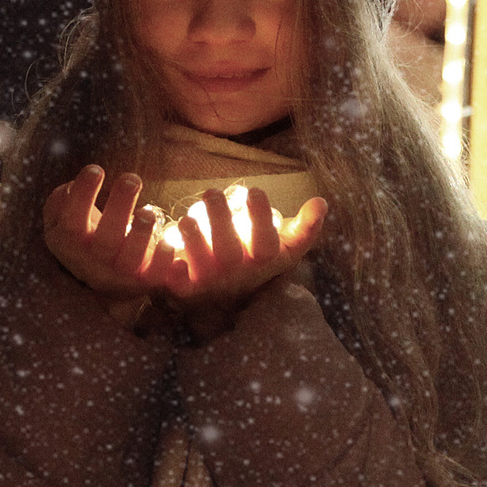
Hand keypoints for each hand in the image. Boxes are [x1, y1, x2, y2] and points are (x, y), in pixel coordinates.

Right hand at [41, 167, 167, 318]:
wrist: (106, 281)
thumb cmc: (86, 237)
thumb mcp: (64, 221)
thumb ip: (60, 202)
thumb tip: (69, 188)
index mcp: (69, 245)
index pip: (72, 222)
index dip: (82, 196)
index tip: (95, 169)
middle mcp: (92, 265)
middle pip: (106, 240)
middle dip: (119, 208)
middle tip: (131, 179)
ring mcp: (119, 277)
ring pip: (130, 259)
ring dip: (141, 234)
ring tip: (148, 211)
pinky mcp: (144, 284)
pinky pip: (154, 276)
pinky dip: (162, 261)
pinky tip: (169, 243)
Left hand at [157, 185, 327, 335]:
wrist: (229, 296)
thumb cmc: (258, 260)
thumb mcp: (285, 248)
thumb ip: (305, 228)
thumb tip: (321, 202)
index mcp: (261, 260)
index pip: (265, 241)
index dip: (260, 217)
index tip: (254, 190)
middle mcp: (236, 273)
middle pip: (228, 250)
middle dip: (220, 220)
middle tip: (211, 192)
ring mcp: (210, 282)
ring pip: (201, 263)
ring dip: (193, 239)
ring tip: (187, 216)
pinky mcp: (184, 288)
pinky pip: (176, 283)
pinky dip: (170, 269)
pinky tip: (165, 246)